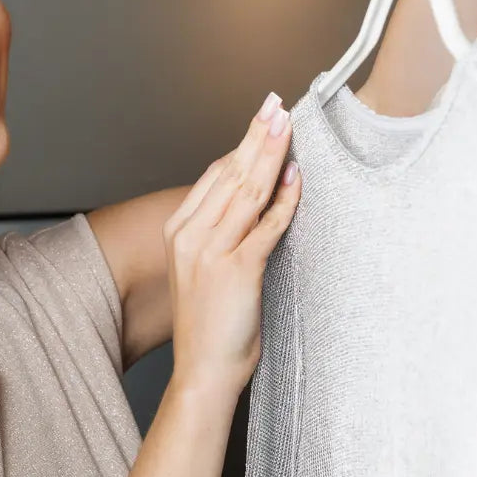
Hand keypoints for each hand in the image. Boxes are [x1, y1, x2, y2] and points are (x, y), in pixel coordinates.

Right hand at [164, 92, 301, 403]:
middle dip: (256, 136)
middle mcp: (191, 236)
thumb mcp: (203, 269)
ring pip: (247, 191)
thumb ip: (220, 233)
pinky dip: (285, 200)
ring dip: (270, 154)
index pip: (213, 175)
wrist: (203, 370)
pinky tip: (296, 178)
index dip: (239, 145)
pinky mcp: (237, 269)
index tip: (259, 121)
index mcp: (180, 232)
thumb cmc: (209, 324)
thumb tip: (251, 199)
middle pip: (230, 174)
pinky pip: (266, 225)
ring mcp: (212, 251)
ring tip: (286, 126)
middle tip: (275, 106)